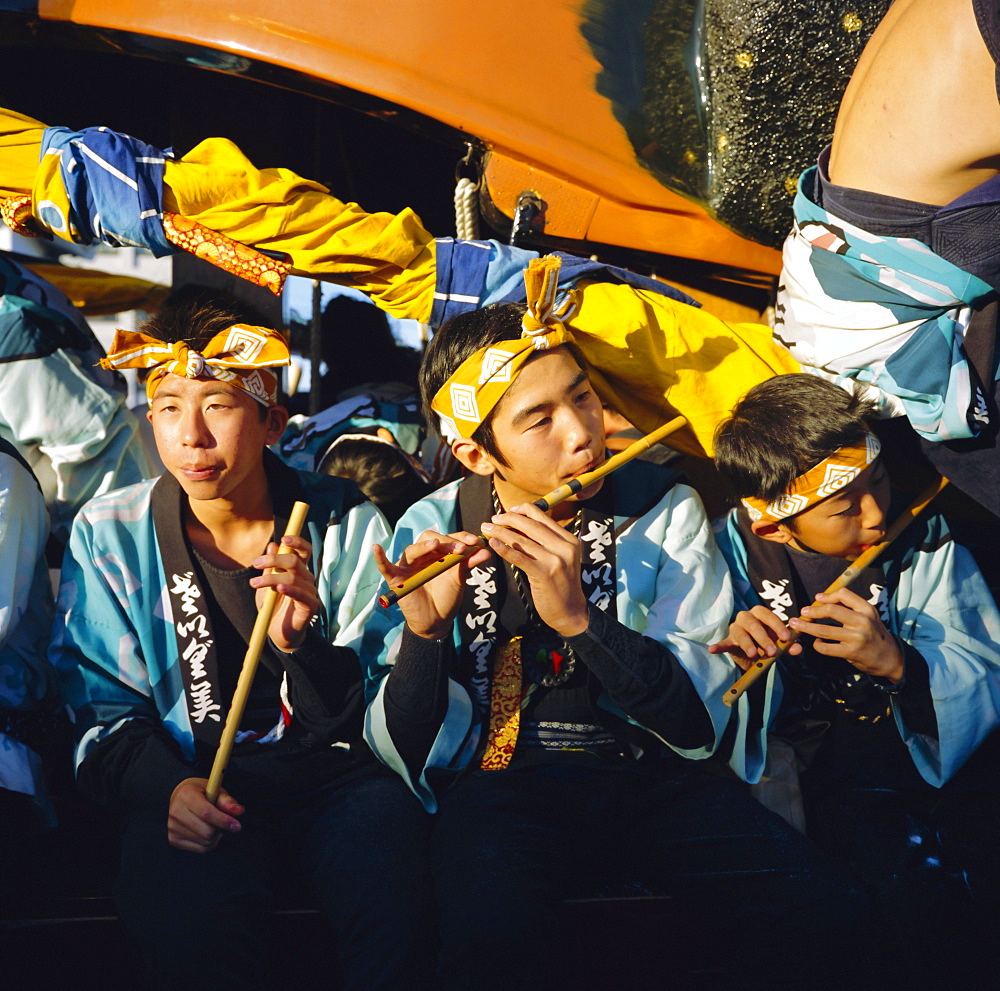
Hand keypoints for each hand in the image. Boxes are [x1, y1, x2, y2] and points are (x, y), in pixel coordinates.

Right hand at [167, 777, 243, 852]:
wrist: (181, 798)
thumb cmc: (202, 793)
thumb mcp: (216, 790)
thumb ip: (227, 801)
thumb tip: (239, 811)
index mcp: (186, 795)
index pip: (206, 813)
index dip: (224, 821)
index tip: (237, 825)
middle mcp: (176, 812)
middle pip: (207, 832)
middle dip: (220, 828)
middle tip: (223, 821)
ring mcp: (172, 827)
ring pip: (205, 842)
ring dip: (216, 836)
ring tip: (214, 824)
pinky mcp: (173, 839)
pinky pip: (201, 849)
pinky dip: (210, 843)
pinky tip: (207, 832)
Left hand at [251, 536, 318, 651]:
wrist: (277, 633)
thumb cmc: (273, 607)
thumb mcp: (266, 584)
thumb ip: (270, 567)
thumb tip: (272, 545)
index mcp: (298, 570)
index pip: (304, 550)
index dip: (297, 541)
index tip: (284, 537)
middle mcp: (307, 578)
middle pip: (296, 561)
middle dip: (274, 559)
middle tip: (256, 564)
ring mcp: (310, 592)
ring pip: (293, 577)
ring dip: (272, 578)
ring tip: (254, 583)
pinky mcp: (312, 606)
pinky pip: (302, 594)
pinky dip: (290, 590)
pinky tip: (278, 589)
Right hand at [373, 530, 491, 639]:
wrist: (437, 621)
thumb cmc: (447, 597)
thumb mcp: (459, 578)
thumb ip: (469, 563)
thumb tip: (486, 550)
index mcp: (437, 553)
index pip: (447, 538)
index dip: (460, 537)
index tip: (475, 542)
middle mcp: (422, 556)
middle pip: (429, 539)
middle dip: (445, 541)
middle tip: (460, 548)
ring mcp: (408, 566)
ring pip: (412, 550)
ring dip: (424, 546)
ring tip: (435, 545)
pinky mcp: (396, 578)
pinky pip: (385, 567)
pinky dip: (380, 558)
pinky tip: (376, 548)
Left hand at [481, 502, 588, 637]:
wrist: (571, 612)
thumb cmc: (561, 584)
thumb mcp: (560, 558)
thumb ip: (545, 542)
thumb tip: (518, 525)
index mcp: (568, 540)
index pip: (542, 516)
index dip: (522, 510)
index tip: (508, 511)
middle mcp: (564, 547)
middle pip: (530, 525)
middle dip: (508, 519)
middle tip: (492, 520)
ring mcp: (555, 560)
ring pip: (521, 540)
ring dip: (500, 533)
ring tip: (486, 530)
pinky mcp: (543, 574)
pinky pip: (519, 558)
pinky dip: (504, 549)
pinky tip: (493, 544)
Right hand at [709, 607, 802, 670]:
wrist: (753, 653)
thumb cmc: (767, 642)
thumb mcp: (779, 644)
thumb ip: (788, 645)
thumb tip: (798, 648)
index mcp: (760, 614)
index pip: (768, 615)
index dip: (777, 625)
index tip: (785, 638)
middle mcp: (746, 617)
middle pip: (753, 624)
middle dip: (763, 637)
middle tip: (772, 651)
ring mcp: (735, 628)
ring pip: (740, 633)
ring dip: (747, 643)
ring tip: (753, 654)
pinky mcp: (728, 640)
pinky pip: (723, 642)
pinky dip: (718, 646)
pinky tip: (712, 650)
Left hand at [787, 588, 904, 681]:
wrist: (889, 658)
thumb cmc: (874, 634)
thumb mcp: (868, 616)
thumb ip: (849, 607)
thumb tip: (820, 598)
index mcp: (866, 609)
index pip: (844, 594)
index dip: (827, 595)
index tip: (816, 598)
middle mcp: (862, 621)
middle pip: (831, 610)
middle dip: (812, 611)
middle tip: (802, 612)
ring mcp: (856, 638)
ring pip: (824, 630)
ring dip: (807, 627)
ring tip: (796, 625)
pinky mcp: (851, 652)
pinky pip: (826, 647)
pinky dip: (817, 644)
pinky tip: (817, 642)